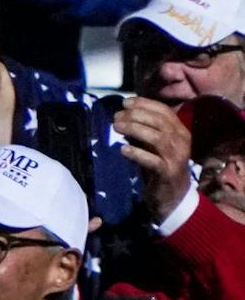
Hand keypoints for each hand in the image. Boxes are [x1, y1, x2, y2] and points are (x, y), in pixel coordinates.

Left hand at [113, 98, 193, 222]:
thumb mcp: (153, 147)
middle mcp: (182, 141)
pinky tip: (123, 149)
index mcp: (180, 131)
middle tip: (117, 116)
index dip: (145, 104)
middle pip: (160, 121)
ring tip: (116, 127)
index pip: (165, 111)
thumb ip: (143, 132)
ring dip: (135, 130)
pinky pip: (153, 161)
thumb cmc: (160, 168)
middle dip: (137, 115)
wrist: (173, 197)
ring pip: (157, 138)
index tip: (125, 102)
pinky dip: (137, 154)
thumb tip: (123, 117)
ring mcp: (176, 157)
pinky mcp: (168, 173)